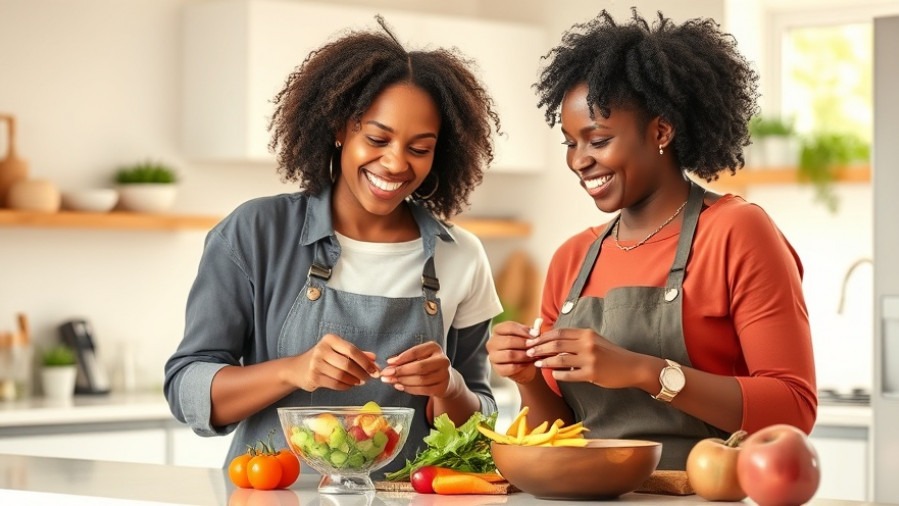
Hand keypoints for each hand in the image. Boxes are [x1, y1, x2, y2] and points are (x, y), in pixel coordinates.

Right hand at [287, 333, 379, 391]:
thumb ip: (356, 353)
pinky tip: (349, 385)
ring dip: (354, 381)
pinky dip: (345, 386)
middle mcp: (322, 349)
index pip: (352, 350)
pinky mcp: (313, 377)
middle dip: (361, 373)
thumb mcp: (338, 351)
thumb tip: (374, 358)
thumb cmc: (322, 358)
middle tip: (368, 378)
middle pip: (347, 364)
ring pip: (341, 375)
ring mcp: (316, 364)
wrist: (297, 368)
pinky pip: (335, 383)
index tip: (375, 370)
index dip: (365, 362)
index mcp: (330, 339)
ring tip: (359, 382)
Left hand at [378, 341, 453, 396]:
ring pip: (421, 380)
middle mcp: (443, 360)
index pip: (416, 352)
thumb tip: (390, 364)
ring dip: (403, 381)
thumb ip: (406, 359)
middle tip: (387, 375)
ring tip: (392, 381)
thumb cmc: (427, 366)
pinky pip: (423, 390)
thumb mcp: (419, 357)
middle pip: (419, 367)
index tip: (388, 363)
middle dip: (401, 371)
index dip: (401, 358)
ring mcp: (444, 375)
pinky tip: (400, 386)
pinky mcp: (442, 388)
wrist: (446, 379)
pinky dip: (409, 389)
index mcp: (435, 348)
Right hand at [486, 320, 537, 383]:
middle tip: (535, 346)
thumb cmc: (524, 346)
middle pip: (509, 341)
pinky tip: (528, 364)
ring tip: (533, 355)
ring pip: (509, 355)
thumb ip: (533, 329)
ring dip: (524, 355)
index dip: (524, 331)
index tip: (536, 335)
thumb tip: (539, 321)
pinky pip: (510, 367)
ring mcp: (493, 356)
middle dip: (524, 344)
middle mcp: (492, 342)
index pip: (509, 327)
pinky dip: (521, 366)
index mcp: (498, 330)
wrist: (523, 365)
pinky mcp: (497, 369)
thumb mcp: (528, 336)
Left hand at [525, 327, 641, 387]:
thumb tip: (554, 341)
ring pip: (560, 359)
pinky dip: (558, 374)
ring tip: (537, 364)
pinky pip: (569, 374)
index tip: (532, 340)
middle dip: (539, 348)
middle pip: (556, 344)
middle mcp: (587, 344)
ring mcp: (589, 359)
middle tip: (528, 352)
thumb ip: (576, 339)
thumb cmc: (611, 354)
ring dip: (545, 361)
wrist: (632, 366)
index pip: (559, 332)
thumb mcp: (594, 340)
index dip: (543, 336)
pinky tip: (553, 374)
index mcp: (586, 334)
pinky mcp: (592, 374)